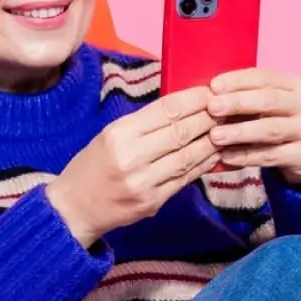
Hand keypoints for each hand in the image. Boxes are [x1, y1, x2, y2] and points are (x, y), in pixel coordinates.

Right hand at [47, 85, 220, 246]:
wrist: (73, 208)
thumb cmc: (92, 166)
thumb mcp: (109, 135)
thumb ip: (144, 124)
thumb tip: (183, 108)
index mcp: (119, 134)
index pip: (165, 111)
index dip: (193, 99)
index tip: (212, 91)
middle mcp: (131, 158)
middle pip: (181, 132)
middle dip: (209, 118)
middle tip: (228, 108)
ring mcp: (143, 183)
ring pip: (188, 157)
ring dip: (211, 141)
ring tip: (227, 129)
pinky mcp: (152, 203)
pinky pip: (185, 179)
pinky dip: (203, 164)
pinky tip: (213, 154)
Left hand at [205, 68, 300, 186]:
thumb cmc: (279, 124)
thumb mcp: (267, 107)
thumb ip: (245, 99)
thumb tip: (209, 95)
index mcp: (295, 85)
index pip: (265, 77)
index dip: (238, 80)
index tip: (213, 86)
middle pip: (270, 100)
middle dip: (238, 103)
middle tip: (212, 108)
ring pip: (271, 129)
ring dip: (240, 132)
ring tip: (215, 136)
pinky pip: (272, 155)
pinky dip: (247, 156)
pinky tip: (226, 156)